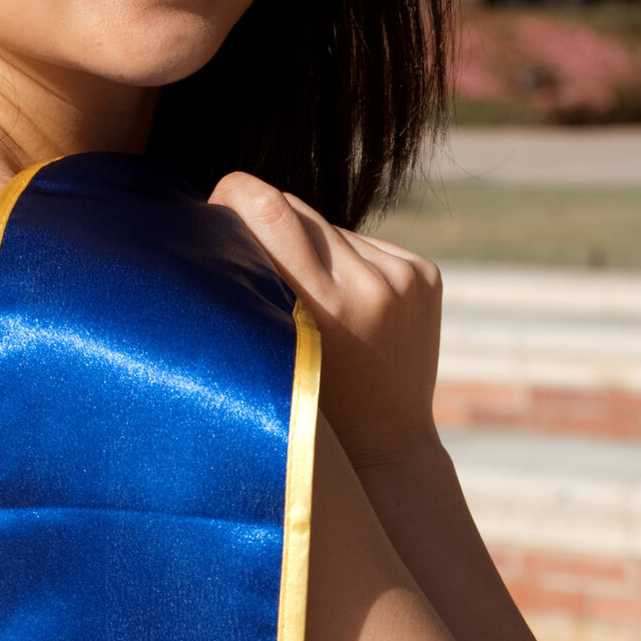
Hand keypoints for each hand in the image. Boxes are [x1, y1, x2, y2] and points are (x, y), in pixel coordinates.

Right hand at [209, 173, 441, 471]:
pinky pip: (363, 243)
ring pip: (329, 227)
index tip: (216, 206)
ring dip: (309, 249)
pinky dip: (345, 262)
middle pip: (296, 209)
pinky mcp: (424, 273)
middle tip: (252, 258)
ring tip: (310, 304)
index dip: (234, 193)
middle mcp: (372, 284)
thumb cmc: (306, 410)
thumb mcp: (268, 352)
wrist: (387, 447)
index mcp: (324, 306)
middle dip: (266, 222)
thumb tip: (226, 209)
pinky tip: (345, 307)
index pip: (269, 207)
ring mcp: (404, 276)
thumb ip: (252, 286)